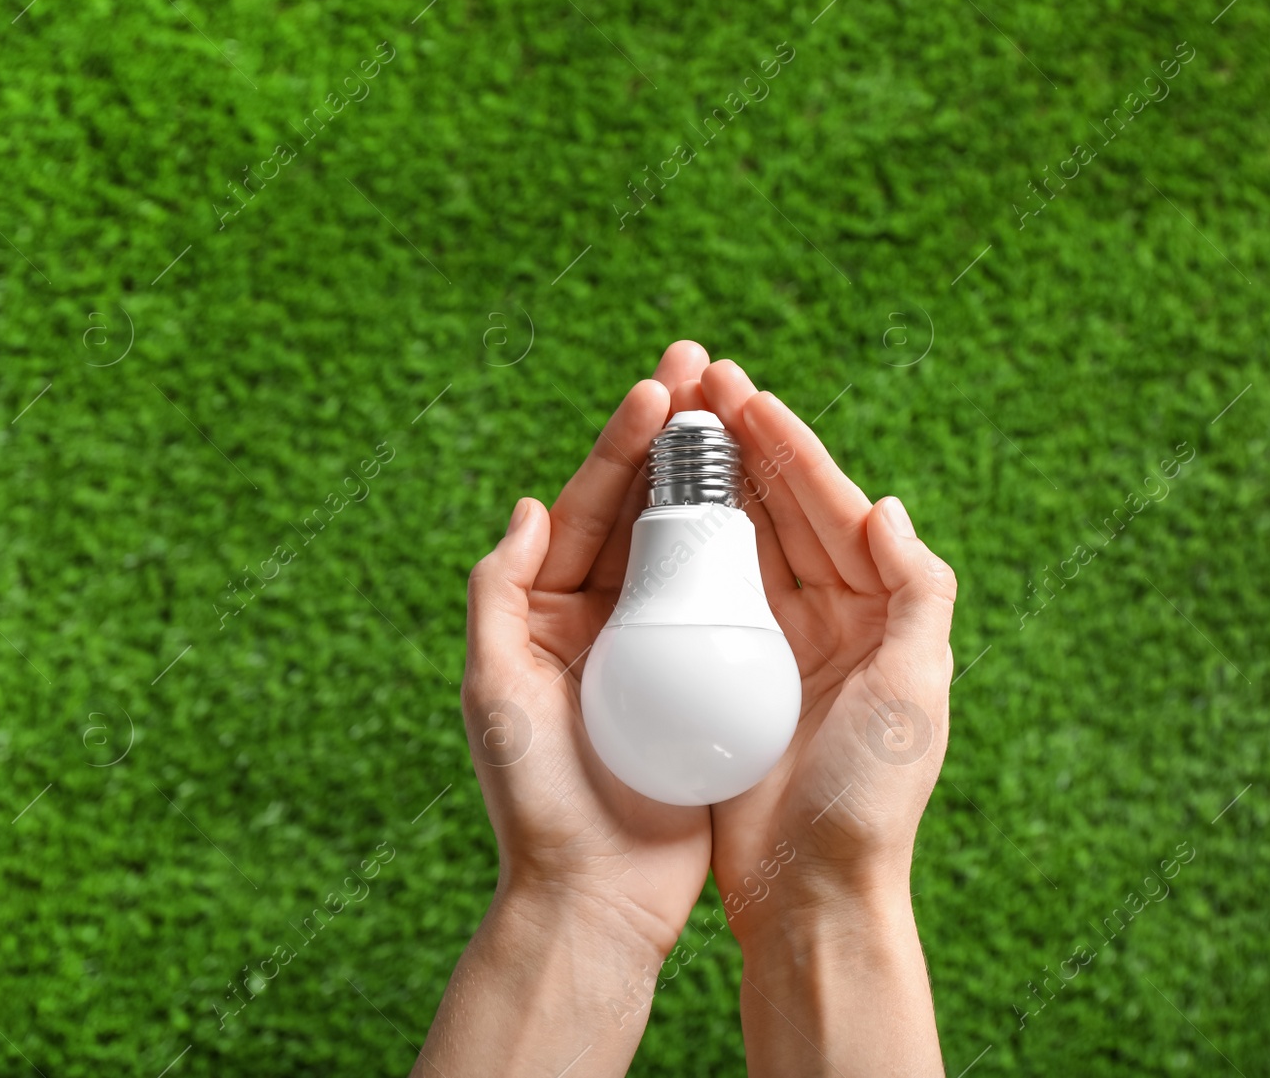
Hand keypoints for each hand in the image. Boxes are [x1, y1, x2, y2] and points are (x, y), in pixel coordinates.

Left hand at [415, 342, 714, 1075]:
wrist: (595, 898)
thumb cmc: (536, 798)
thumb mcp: (494, 688)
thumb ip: (498, 594)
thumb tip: (529, 505)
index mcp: (545, 613)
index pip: (588, 508)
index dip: (622, 445)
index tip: (662, 388)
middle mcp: (596, 621)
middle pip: (639, 510)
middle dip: (671, 439)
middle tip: (707, 371)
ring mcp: (651, 649)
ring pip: (684, 546)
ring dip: (710, 481)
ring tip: (745, 419)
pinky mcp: (696, 683)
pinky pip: (721, 604)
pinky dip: (743, 554)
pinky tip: (775, 511)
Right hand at [701, 358, 955, 1075]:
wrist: (810, 894)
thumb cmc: (869, 799)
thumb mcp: (916, 691)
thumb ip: (918, 593)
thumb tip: (886, 507)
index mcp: (878, 615)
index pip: (832, 510)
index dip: (791, 449)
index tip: (746, 394)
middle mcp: (829, 621)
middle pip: (782, 513)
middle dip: (744, 447)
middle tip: (699, 384)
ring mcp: (775, 647)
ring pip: (742, 543)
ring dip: (712, 483)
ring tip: (674, 424)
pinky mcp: (729, 679)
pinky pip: (707, 595)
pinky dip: (685, 547)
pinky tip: (655, 510)